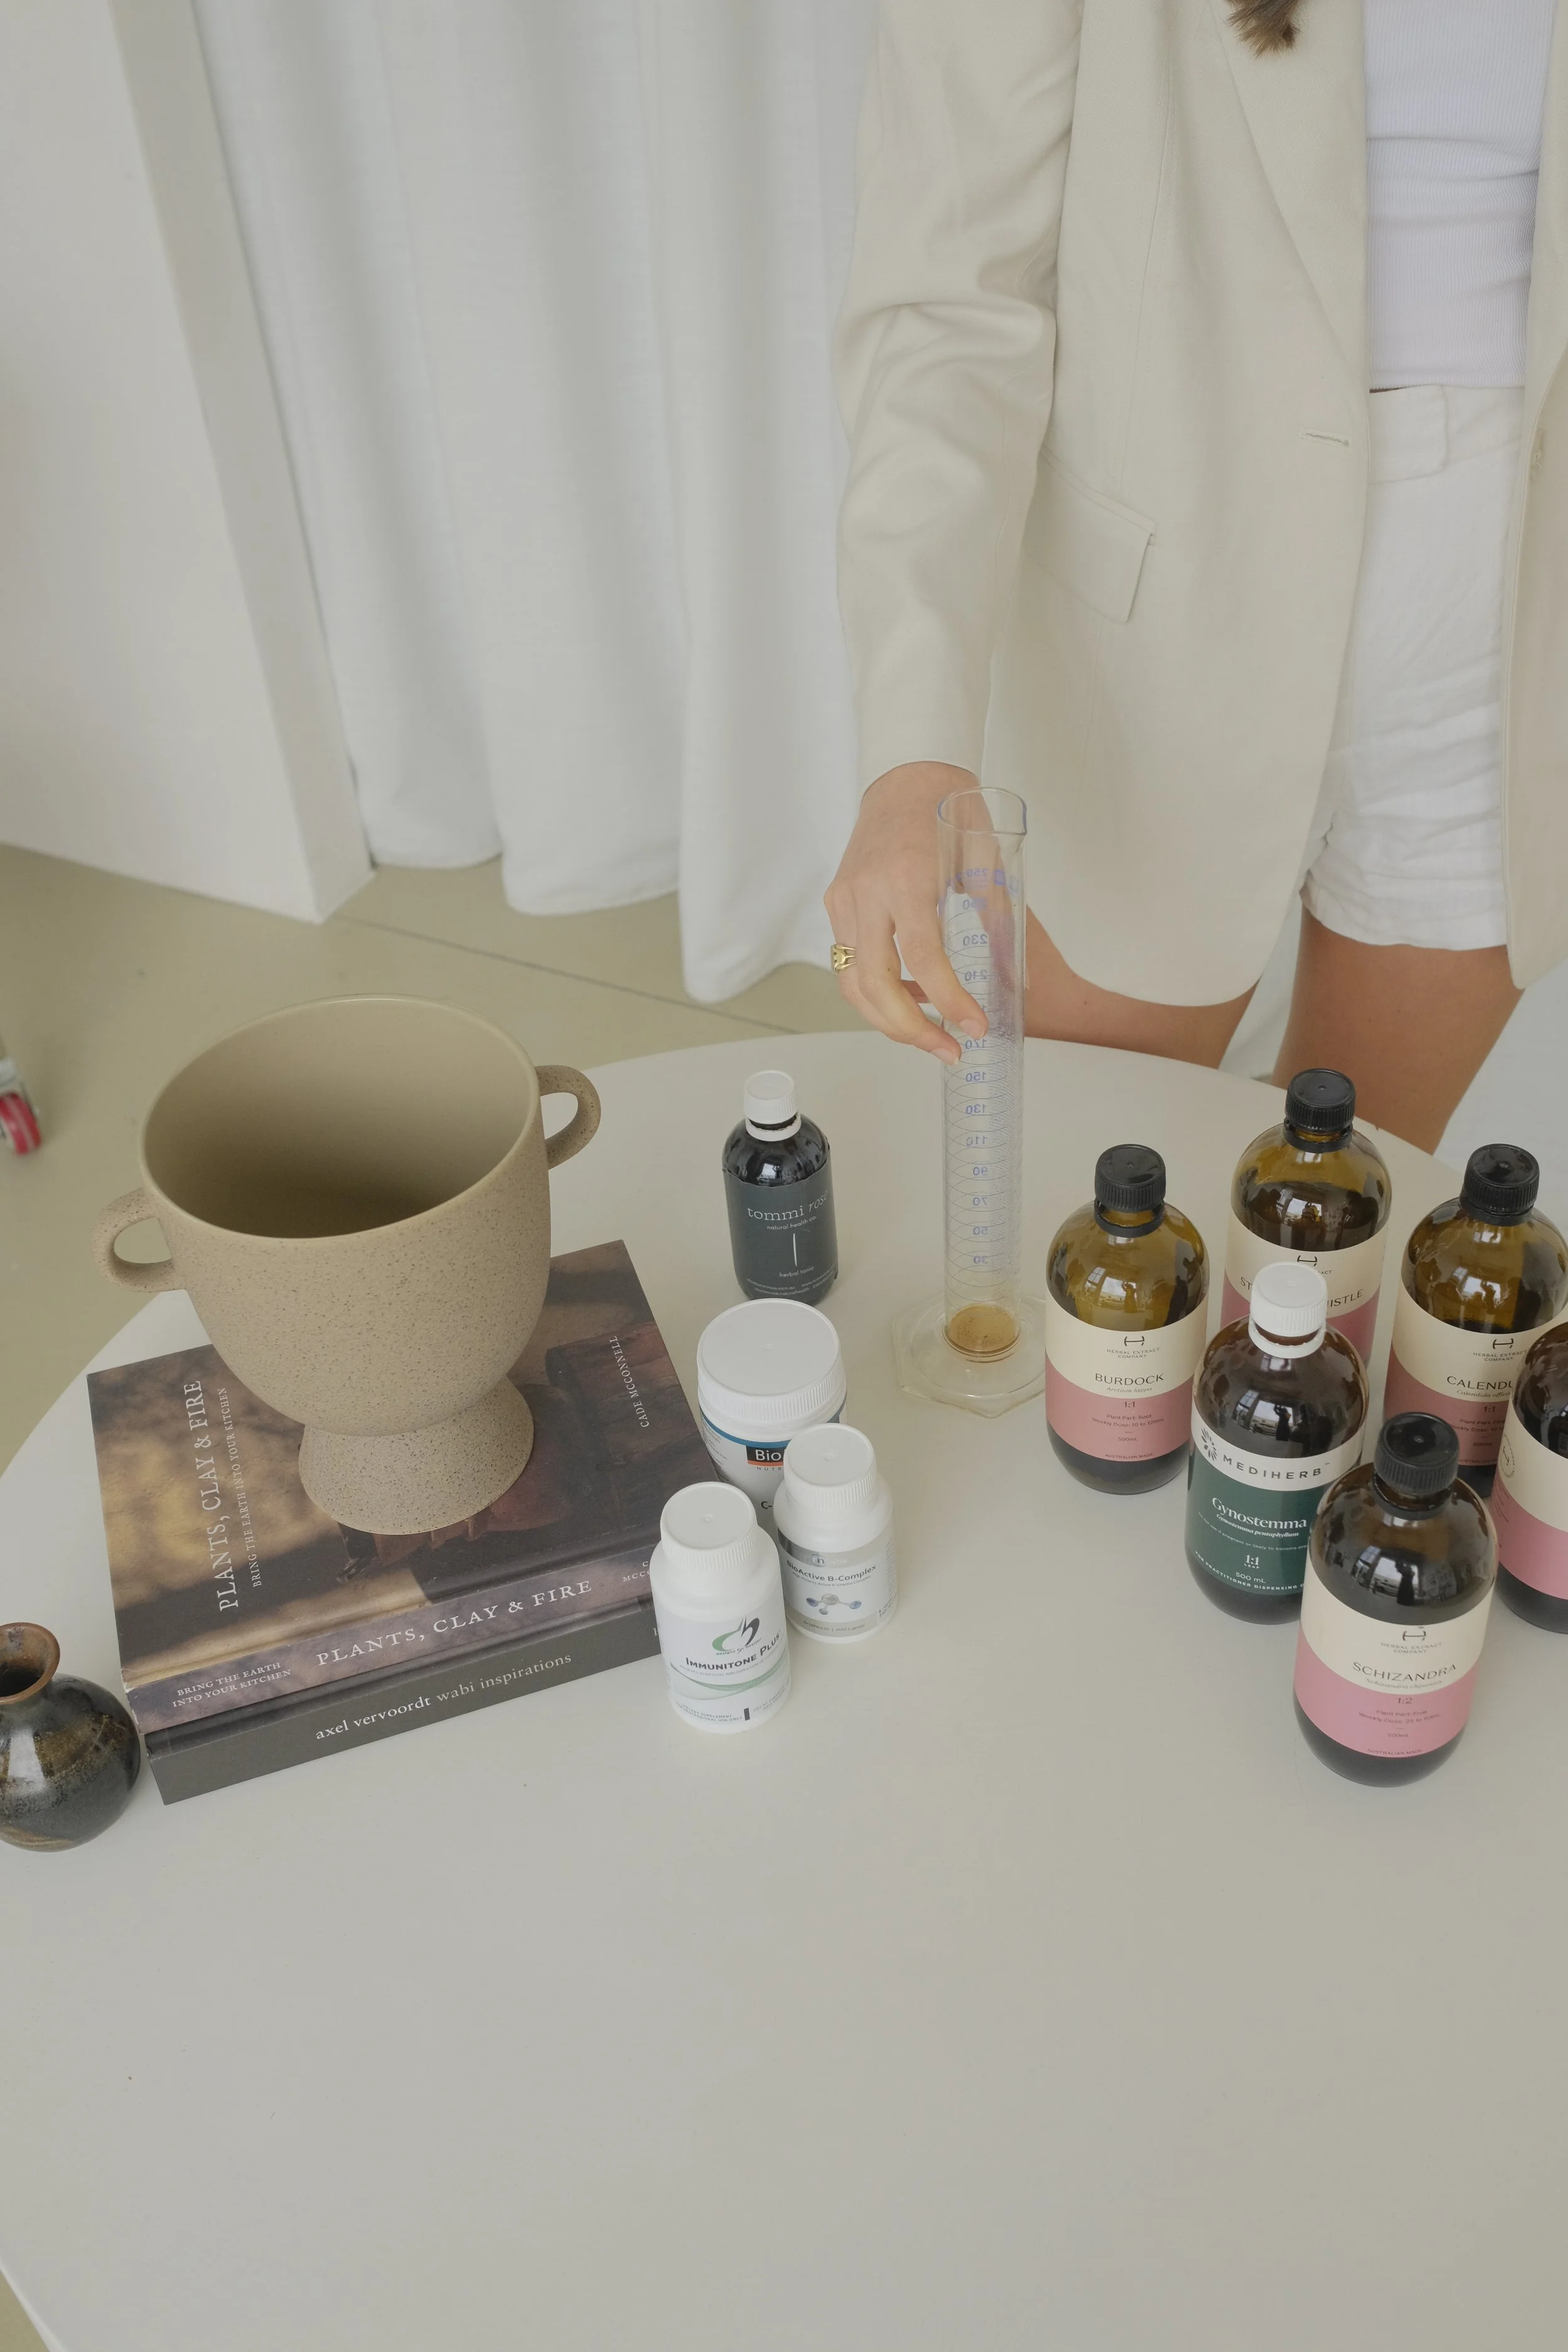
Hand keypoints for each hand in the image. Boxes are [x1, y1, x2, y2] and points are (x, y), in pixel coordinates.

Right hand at [824, 762, 987, 1064]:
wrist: (907, 773)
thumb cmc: (948, 809)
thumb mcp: (985, 859)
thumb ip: (997, 921)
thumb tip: (1019, 980)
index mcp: (906, 878)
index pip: (923, 957)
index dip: (949, 1000)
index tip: (975, 1027)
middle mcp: (867, 892)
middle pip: (875, 984)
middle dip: (912, 1029)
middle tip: (951, 1051)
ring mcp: (845, 899)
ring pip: (853, 982)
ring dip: (890, 1021)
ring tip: (931, 1038)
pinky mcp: (837, 903)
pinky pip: (848, 963)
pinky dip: (876, 992)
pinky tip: (909, 1003)